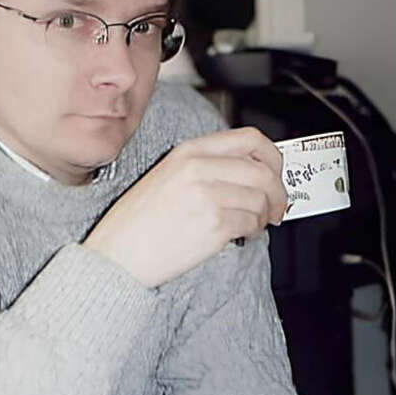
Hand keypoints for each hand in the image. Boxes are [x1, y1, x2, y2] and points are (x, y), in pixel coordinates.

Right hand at [83, 127, 285, 287]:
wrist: (117, 255)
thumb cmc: (137, 223)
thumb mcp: (167, 176)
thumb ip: (206, 167)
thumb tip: (251, 173)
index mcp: (188, 151)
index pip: (249, 139)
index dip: (273, 156)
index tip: (276, 172)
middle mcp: (198, 168)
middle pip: (263, 171)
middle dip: (278, 192)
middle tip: (277, 207)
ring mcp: (207, 196)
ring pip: (261, 199)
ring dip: (265, 215)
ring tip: (253, 224)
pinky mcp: (213, 225)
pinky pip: (251, 223)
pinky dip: (253, 231)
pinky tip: (240, 235)